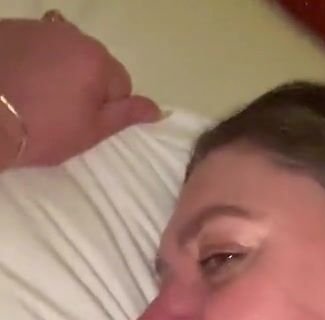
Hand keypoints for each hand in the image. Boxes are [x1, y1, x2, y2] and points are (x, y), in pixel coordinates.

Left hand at [0, 12, 160, 166]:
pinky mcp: (11, 29)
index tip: (83, 124)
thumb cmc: (43, 131)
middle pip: (93, 63)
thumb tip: (157, 109)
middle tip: (60, 113)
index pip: (120, 85)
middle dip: (84, 85)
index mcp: (98, 60)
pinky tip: (21, 79)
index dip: (106, 108)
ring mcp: (40, 28)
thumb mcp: (90, 132)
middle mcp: (74, 35)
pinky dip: (34, 59)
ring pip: (65, 52)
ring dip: (60, 69)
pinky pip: (36, 44)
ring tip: (38, 95)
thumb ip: (125, 116)